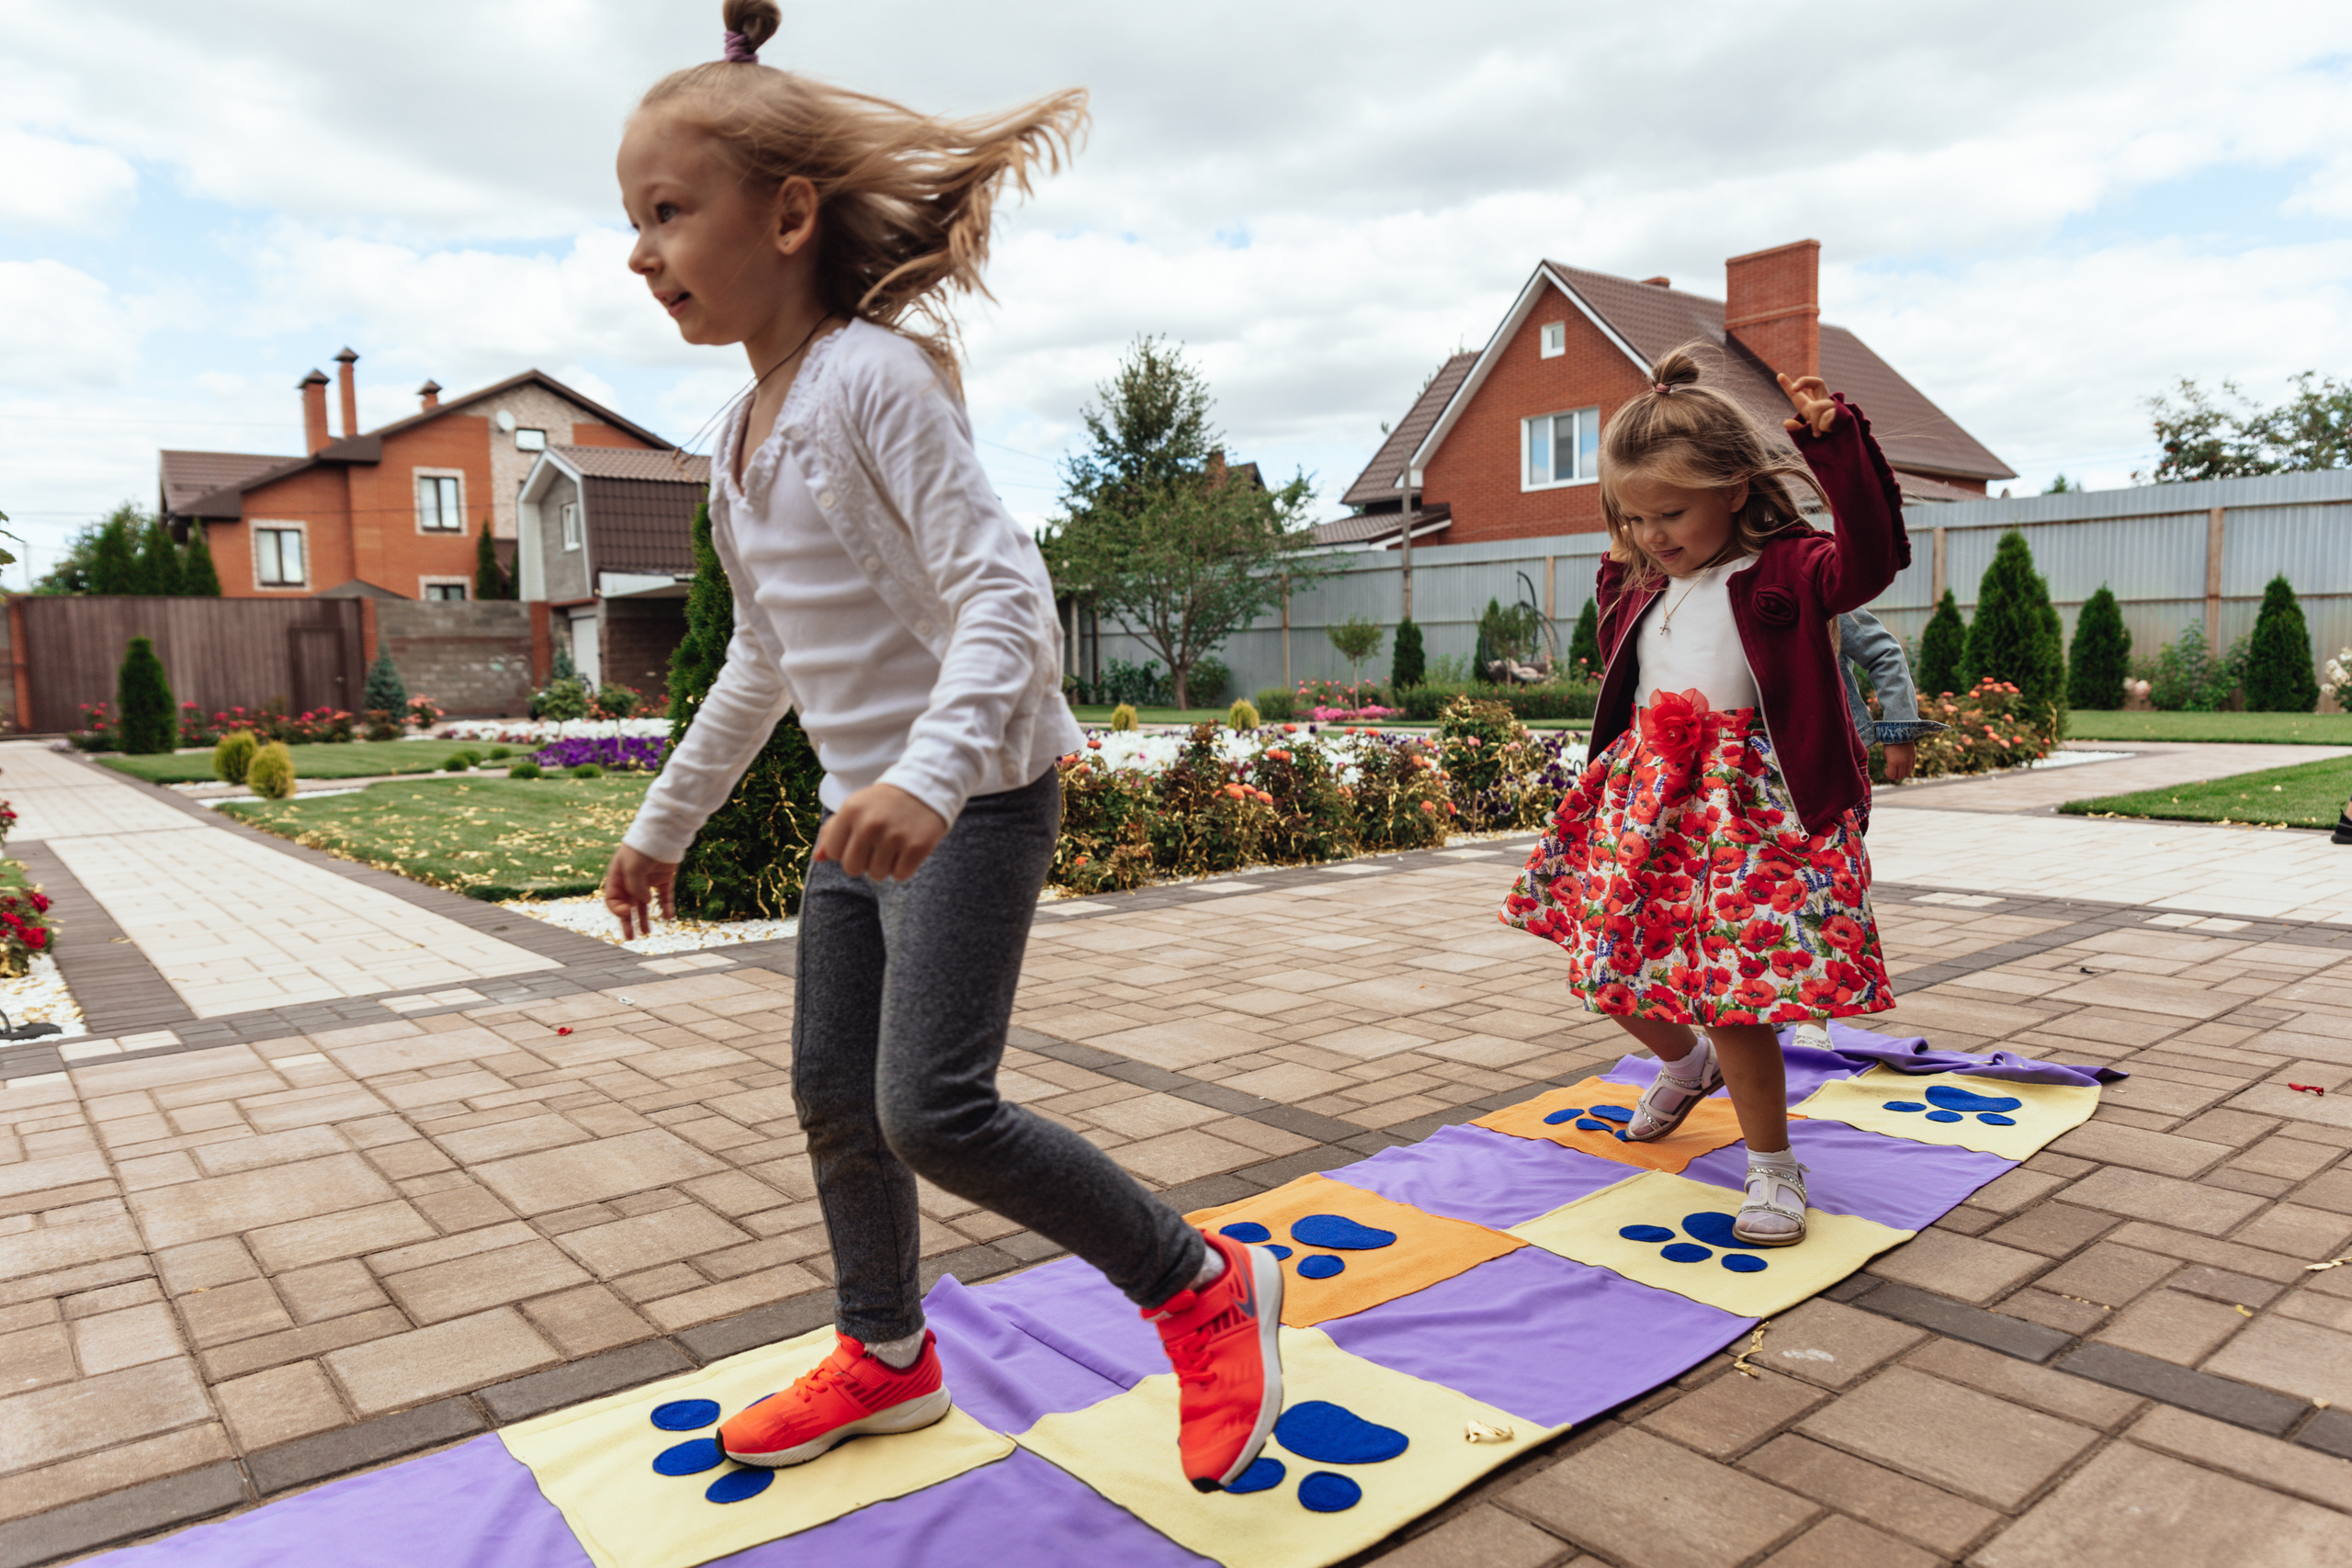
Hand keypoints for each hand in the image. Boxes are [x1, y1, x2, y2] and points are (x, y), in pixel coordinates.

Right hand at [603, 844, 677, 940]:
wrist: (664, 832)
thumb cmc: (642, 848)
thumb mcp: (632, 868)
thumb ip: (635, 888)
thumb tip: (643, 903)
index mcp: (618, 877)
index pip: (613, 900)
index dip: (618, 910)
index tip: (629, 911)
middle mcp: (631, 880)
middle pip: (627, 905)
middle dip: (628, 922)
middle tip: (630, 938)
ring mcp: (648, 880)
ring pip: (645, 904)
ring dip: (645, 918)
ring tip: (647, 933)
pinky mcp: (665, 878)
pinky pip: (664, 896)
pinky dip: (666, 907)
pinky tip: (668, 917)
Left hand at [814, 782, 947, 881]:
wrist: (924, 787)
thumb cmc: (882, 804)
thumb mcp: (854, 809)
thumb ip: (832, 833)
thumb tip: (818, 858)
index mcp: (850, 811)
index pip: (833, 853)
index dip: (845, 850)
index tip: (859, 839)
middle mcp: (870, 824)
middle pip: (852, 868)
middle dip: (863, 862)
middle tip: (876, 846)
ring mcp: (894, 836)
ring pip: (876, 875)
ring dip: (884, 865)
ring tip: (893, 845)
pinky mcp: (916, 847)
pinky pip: (900, 875)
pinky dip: (903, 868)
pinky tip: (907, 849)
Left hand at [1778, 372, 1837, 437]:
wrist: (1841, 448)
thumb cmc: (1823, 440)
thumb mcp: (1806, 435)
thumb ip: (1796, 429)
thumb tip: (1786, 423)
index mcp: (1811, 407)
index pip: (1799, 395)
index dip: (1789, 385)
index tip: (1780, 375)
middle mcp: (1823, 402)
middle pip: (1817, 382)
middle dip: (1804, 381)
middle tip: (1794, 388)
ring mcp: (1834, 406)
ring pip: (1817, 407)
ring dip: (1815, 424)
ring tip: (1819, 434)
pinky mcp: (1842, 412)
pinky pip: (1827, 416)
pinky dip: (1824, 426)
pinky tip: (1829, 431)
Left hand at [1881, 742, 1915, 781]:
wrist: (1900, 734)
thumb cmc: (1890, 744)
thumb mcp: (1885, 754)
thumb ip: (1888, 763)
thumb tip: (1891, 768)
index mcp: (1893, 762)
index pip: (1892, 775)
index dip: (1888, 774)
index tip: (1886, 769)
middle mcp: (1902, 763)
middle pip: (1900, 776)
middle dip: (1895, 775)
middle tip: (1892, 770)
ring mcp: (1909, 761)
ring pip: (1907, 773)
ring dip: (1902, 773)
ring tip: (1898, 768)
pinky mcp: (1913, 758)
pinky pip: (1911, 767)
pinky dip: (1907, 768)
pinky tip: (1903, 764)